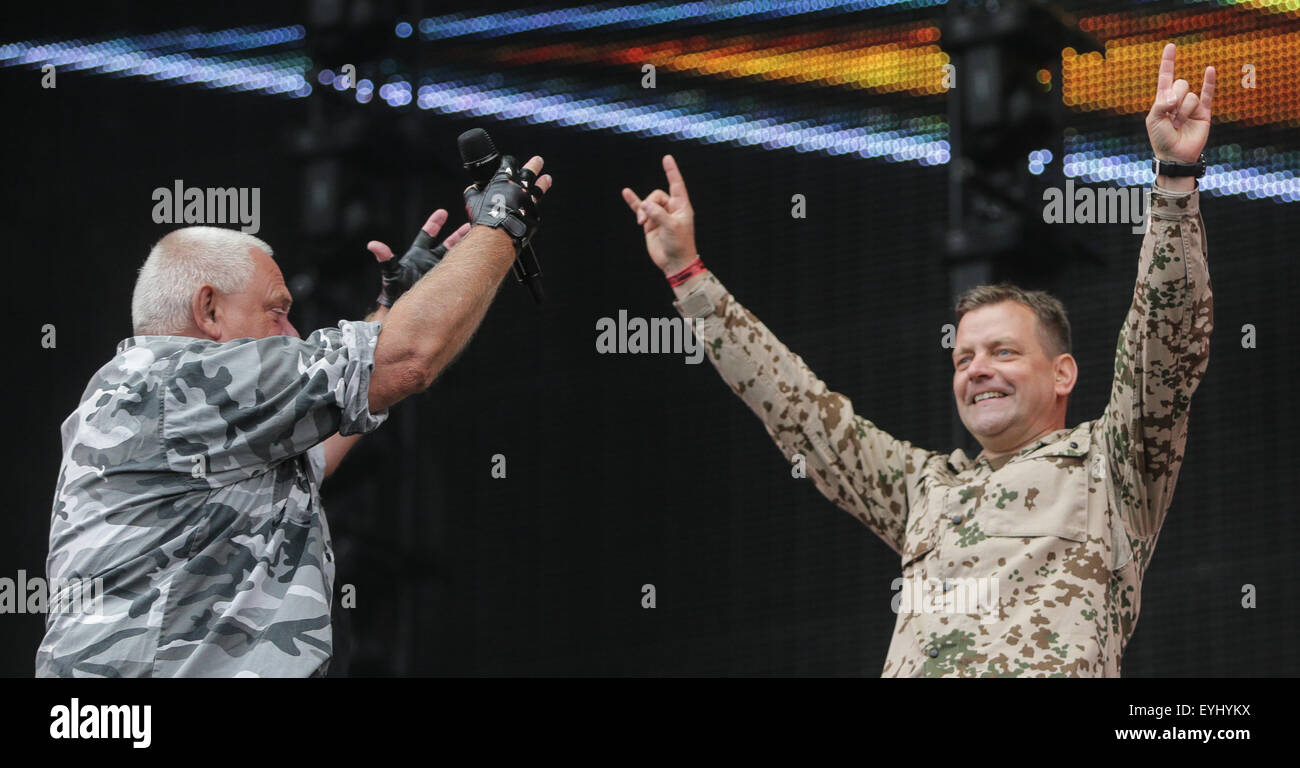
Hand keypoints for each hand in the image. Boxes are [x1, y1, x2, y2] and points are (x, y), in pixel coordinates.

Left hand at [369, 209, 470, 306]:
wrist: (403, 310)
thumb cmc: (394, 291)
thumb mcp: (391, 272)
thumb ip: (385, 258)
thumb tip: (373, 245)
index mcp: (418, 254)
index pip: (427, 235)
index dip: (435, 223)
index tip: (443, 213)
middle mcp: (429, 261)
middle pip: (447, 244)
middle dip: (457, 235)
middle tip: (470, 226)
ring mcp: (438, 271)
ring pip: (455, 257)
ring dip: (465, 249)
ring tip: (477, 240)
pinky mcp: (445, 283)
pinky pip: (458, 272)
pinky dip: (467, 266)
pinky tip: (477, 262)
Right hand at [464, 154, 551, 253]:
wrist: (498, 233)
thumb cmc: (485, 215)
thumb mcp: (473, 200)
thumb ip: (473, 192)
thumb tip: (472, 189)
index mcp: (504, 178)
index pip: (509, 163)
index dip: (509, 162)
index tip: (510, 163)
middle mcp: (520, 187)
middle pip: (530, 171)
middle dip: (535, 165)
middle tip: (539, 161)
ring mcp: (529, 201)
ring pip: (538, 189)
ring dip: (543, 183)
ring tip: (547, 178)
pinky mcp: (534, 216)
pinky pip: (534, 211)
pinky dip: (532, 210)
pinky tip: (531, 210)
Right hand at [621, 154, 697, 275]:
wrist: (674, 262)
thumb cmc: (679, 244)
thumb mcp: (671, 227)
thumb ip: (657, 213)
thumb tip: (644, 205)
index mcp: (681, 207)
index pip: (676, 185)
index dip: (671, 171)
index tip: (667, 158)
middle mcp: (670, 209)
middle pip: (656, 195)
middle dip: (649, 205)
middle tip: (645, 219)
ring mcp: (659, 215)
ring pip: (647, 203)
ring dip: (642, 212)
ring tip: (641, 223)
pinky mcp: (649, 223)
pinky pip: (639, 209)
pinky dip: (633, 202)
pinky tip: (626, 192)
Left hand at [1146, 43, 1214, 163]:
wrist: (1176, 155)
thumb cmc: (1161, 138)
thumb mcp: (1154, 120)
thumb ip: (1162, 104)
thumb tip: (1176, 96)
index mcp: (1163, 100)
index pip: (1165, 77)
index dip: (1168, 62)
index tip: (1170, 46)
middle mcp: (1177, 100)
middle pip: (1180, 84)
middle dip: (1175, 99)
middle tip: (1171, 117)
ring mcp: (1191, 105)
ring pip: (1190, 96)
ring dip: (1184, 111)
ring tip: (1179, 124)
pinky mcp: (1204, 112)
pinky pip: (1208, 94)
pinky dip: (1209, 82)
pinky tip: (1210, 70)